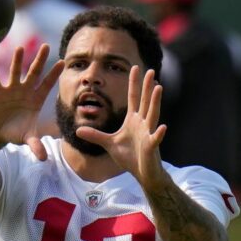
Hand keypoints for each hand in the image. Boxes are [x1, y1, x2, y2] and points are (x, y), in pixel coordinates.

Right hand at [0, 44, 63, 160]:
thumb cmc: (15, 132)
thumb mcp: (27, 139)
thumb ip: (36, 146)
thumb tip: (44, 159)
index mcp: (36, 100)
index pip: (47, 85)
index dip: (54, 74)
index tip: (63, 62)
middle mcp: (25, 91)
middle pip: (34, 73)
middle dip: (39, 60)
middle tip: (46, 45)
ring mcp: (11, 90)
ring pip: (15, 73)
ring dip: (17, 61)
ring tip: (20, 48)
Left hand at [76, 66, 166, 185]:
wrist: (142, 173)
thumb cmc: (129, 157)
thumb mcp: (109, 144)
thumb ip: (95, 135)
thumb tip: (78, 130)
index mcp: (133, 120)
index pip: (133, 98)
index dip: (133, 83)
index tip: (134, 67)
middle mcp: (142, 123)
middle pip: (145, 101)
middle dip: (147, 86)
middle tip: (151, 70)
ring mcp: (148, 134)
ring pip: (152, 115)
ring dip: (155, 102)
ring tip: (158, 88)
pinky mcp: (151, 147)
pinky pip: (155, 139)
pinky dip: (159, 134)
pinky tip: (163, 127)